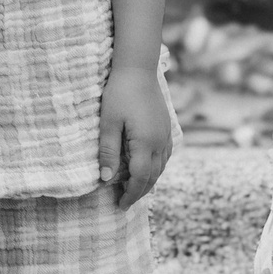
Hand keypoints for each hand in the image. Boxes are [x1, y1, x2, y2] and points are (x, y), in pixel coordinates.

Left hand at [99, 66, 174, 207]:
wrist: (138, 68)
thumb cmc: (119, 94)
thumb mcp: (108, 123)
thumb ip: (108, 152)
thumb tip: (106, 179)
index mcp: (146, 143)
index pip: (140, 178)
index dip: (131, 194)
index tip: (120, 205)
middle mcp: (160, 142)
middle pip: (153, 176)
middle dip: (139, 191)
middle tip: (124, 202)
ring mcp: (166, 134)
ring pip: (161, 167)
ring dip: (148, 181)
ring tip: (133, 188)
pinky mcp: (166, 127)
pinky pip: (164, 155)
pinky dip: (155, 167)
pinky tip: (146, 167)